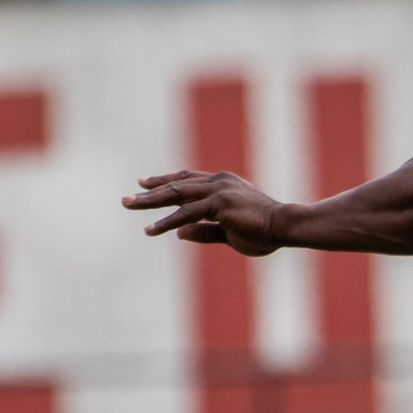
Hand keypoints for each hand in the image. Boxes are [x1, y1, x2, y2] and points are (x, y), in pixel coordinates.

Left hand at [126, 168, 293, 253]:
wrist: (286, 227)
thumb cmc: (263, 231)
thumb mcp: (227, 233)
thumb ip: (203, 231)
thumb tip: (179, 233)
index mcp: (222, 184)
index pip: (187, 179)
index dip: (165, 181)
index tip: (145, 183)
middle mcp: (218, 182)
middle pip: (176, 184)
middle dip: (150, 191)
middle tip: (127, 199)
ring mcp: (218, 190)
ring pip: (176, 194)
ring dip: (150, 202)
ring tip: (129, 206)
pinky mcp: (219, 203)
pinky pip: (186, 213)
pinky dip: (166, 221)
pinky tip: (150, 229)